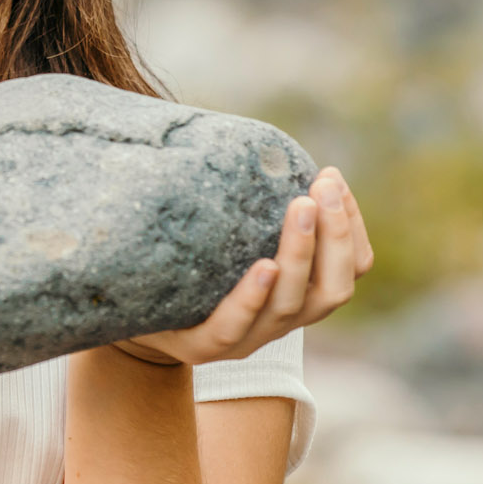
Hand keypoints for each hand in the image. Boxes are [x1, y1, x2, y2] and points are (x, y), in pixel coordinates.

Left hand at [115, 166, 373, 367]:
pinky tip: (263, 265)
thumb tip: (258, 136)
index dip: (352, 226)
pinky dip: (253, 295)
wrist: (130, 314)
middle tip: (324, 186)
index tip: (333, 178)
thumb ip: (250, 203)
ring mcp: (245, 339)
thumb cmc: (188, 263)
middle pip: (333, 289)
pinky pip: (235, 325)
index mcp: (298, 295)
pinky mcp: (203, 347)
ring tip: (300, 206)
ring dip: (300, 252)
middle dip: (336, 236)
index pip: (350, 268)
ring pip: (289, 304)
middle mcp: (280, 321)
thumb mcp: (228, 232)